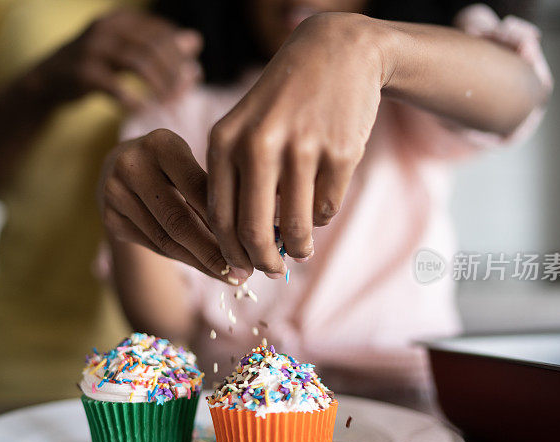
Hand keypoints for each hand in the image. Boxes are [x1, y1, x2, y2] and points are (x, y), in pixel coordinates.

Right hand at [28, 9, 201, 107]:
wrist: (48, 80)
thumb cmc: (95, 66)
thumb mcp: (126, 52)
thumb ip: (159, 46)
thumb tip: (196, 41)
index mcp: (121, 19)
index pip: (161, 32)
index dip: (180, 54)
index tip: (193, 75)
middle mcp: (106, 28)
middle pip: (153, 46)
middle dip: (173, 72)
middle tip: (184, 94)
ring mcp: (92, 49)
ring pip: (138, 63)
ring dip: (159, 86)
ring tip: (169, 103)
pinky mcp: (82, 73)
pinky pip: (115, 87)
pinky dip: (133, 100)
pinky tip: (144, 110)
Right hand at [100, 129, 246, 284]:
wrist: (123, 168)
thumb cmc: (174, 167)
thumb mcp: (192, 164)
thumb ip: (214, 191)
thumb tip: (252, 235)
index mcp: (161, 144)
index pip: (198, 189)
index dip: (227, 220)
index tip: (253, 245)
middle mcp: (131, 165)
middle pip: (178, 220)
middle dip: (214, 252)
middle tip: (242, 273)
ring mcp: (114, 193)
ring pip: (166, 239)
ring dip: (201, 262)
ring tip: (228, 275)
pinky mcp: (110, 218)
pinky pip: (154, 247)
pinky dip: (184, 260)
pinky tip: (206, 268)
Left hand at [207, 13, 391, 277]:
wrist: (335, 53)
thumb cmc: (282, 103)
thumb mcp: (244, 129)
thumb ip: (237, 181)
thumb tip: (245, 247)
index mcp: (224, 140)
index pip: (218, 217)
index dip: (228, 253)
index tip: (238, 270)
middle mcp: (258, 144)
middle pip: (253, 231)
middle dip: (261, 262)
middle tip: (270, 271)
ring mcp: (302, 148)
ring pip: (294, 226)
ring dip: (298, 249)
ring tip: (300, 250)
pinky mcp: (340, 152)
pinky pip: (326, 208)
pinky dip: (321, 218)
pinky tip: (318, 203)